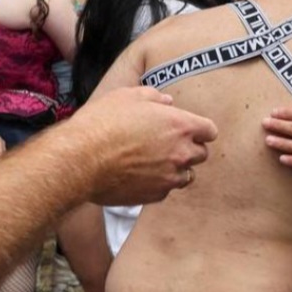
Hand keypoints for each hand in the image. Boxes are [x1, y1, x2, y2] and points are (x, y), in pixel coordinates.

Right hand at [65, 86, 217, 204]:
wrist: (81, 159)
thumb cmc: (103, 123)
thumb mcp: (128, 96)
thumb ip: (154, 97)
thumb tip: (167, 102)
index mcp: (181, 126)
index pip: (210, 131)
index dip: (199, 129)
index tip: (188, 129)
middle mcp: (181, 153)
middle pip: (201, 154)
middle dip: (189, 148)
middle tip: (168, 144)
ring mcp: (170, 177)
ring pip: (187, 175)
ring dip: (177, 168)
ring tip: (156, 162)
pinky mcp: (155, 195)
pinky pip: (166, 190)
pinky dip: (159, 183)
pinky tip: (141, 176)